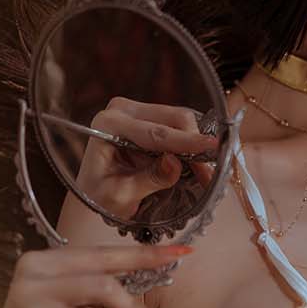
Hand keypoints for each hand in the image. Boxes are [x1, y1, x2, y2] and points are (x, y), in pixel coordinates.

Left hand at [76, 100, 216, 220]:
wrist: (94, 195)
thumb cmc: (100, 198)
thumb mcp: (122, 195)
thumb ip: (149, 179)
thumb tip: (174, 163)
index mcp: (109, 124)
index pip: (155, 132)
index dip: (186, 141)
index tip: (213, 147)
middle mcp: (122, 110)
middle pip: (174, 118)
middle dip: (195, 144)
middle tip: (208, 174)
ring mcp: (136, 111)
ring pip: (180, 120)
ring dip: (195, 145)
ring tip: (203, 173)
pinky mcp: (149, 117)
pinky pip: (178, 125)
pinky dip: (190, 144)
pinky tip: (195, 164)